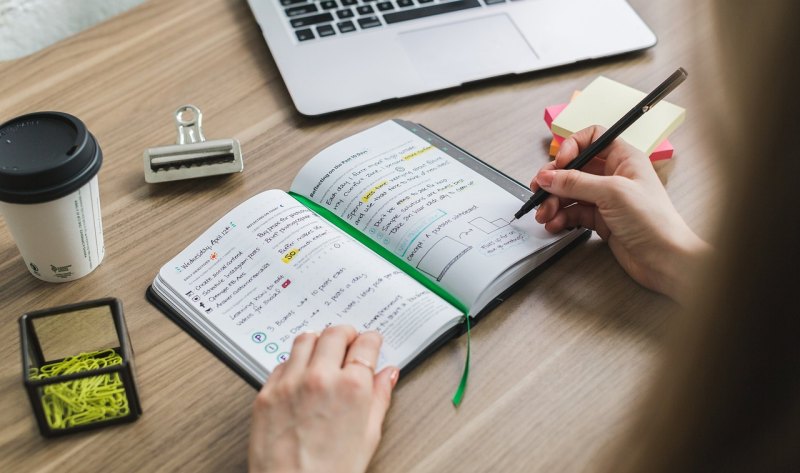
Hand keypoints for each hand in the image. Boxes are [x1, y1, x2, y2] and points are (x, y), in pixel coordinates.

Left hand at [249, 327, 398, 472]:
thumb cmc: (331, 472)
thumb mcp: (368, 436)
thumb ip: (379, 398)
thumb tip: (387, 375)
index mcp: (351, 388)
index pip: (365, 344)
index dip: (371, 340)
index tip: (371, 342)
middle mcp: (320, 378)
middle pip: (335, 333)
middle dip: (346, 334)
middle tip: (349, 342)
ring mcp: (290, 383)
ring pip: (305, 339)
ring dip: (319, 341)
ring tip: (324, 352)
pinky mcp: (266, 393)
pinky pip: (281, 363)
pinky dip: (294, 362)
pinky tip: (301, 375)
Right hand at [531, 126, 708, 300]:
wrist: (665, 258)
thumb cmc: (654, 221)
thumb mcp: (612, 193)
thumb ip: (576, 182)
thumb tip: (549, 176)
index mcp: (624, 159)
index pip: (592, 138)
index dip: (572, 147)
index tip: (558, 163)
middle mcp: (614, 175)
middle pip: (575, 168)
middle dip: (554, 180)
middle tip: (539, 191)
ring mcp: (606, 199)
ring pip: (570, 193)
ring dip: (553, 202)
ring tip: (544, 215)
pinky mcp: (601, 220)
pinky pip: (574, 213)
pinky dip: (561, 218)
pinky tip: (555, 224)